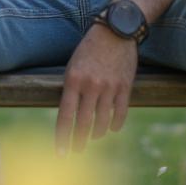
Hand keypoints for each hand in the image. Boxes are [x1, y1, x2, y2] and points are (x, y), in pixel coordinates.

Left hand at [55, 23, 137, 154]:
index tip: (60, 152)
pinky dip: (114, 125)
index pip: (65, 116)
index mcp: (73, 80)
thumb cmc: (89, 49)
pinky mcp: (125, 88)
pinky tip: (109, 128)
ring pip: (102, 122)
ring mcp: (109, 88)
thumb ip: (71, 89)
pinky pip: (120, 114)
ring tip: (92, 137)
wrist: (115, 31)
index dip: (62, 137)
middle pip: (83, 124)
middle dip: (78, 141)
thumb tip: (68, 116)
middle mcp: (91, 86)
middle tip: (76, 151)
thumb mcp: (73, 65)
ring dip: (96, 134)